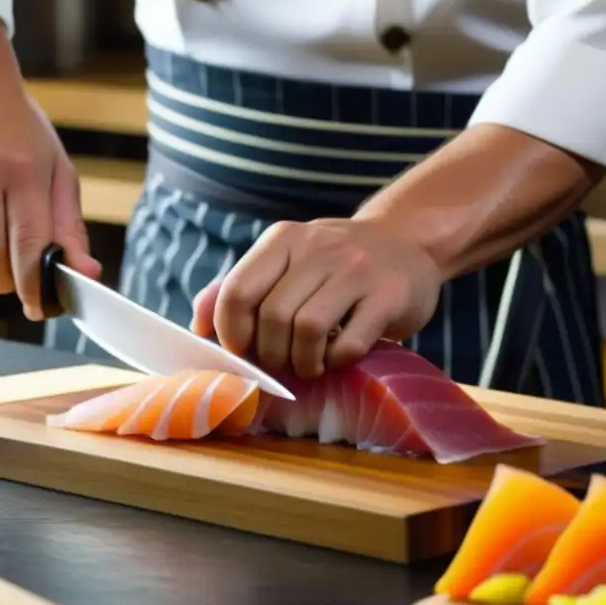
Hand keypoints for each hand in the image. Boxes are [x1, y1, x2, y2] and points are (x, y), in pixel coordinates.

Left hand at [190, 218, 441, 377]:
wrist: (408, 243)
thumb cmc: (334, 264)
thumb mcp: (287, 261)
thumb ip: (241, 288)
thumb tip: (197, 327)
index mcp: (284, 239)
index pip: (238, 291)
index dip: (231, 332)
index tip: (240, 350)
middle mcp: (319, 248)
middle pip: (272, 317)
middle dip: (270, 354)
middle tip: (281, 363)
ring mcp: (357, 270)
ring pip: (307, 331)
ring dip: (302, 362)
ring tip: (308, 364)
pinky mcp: (390, 295)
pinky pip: (348, 344)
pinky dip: (335, 362)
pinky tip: (337, 357)